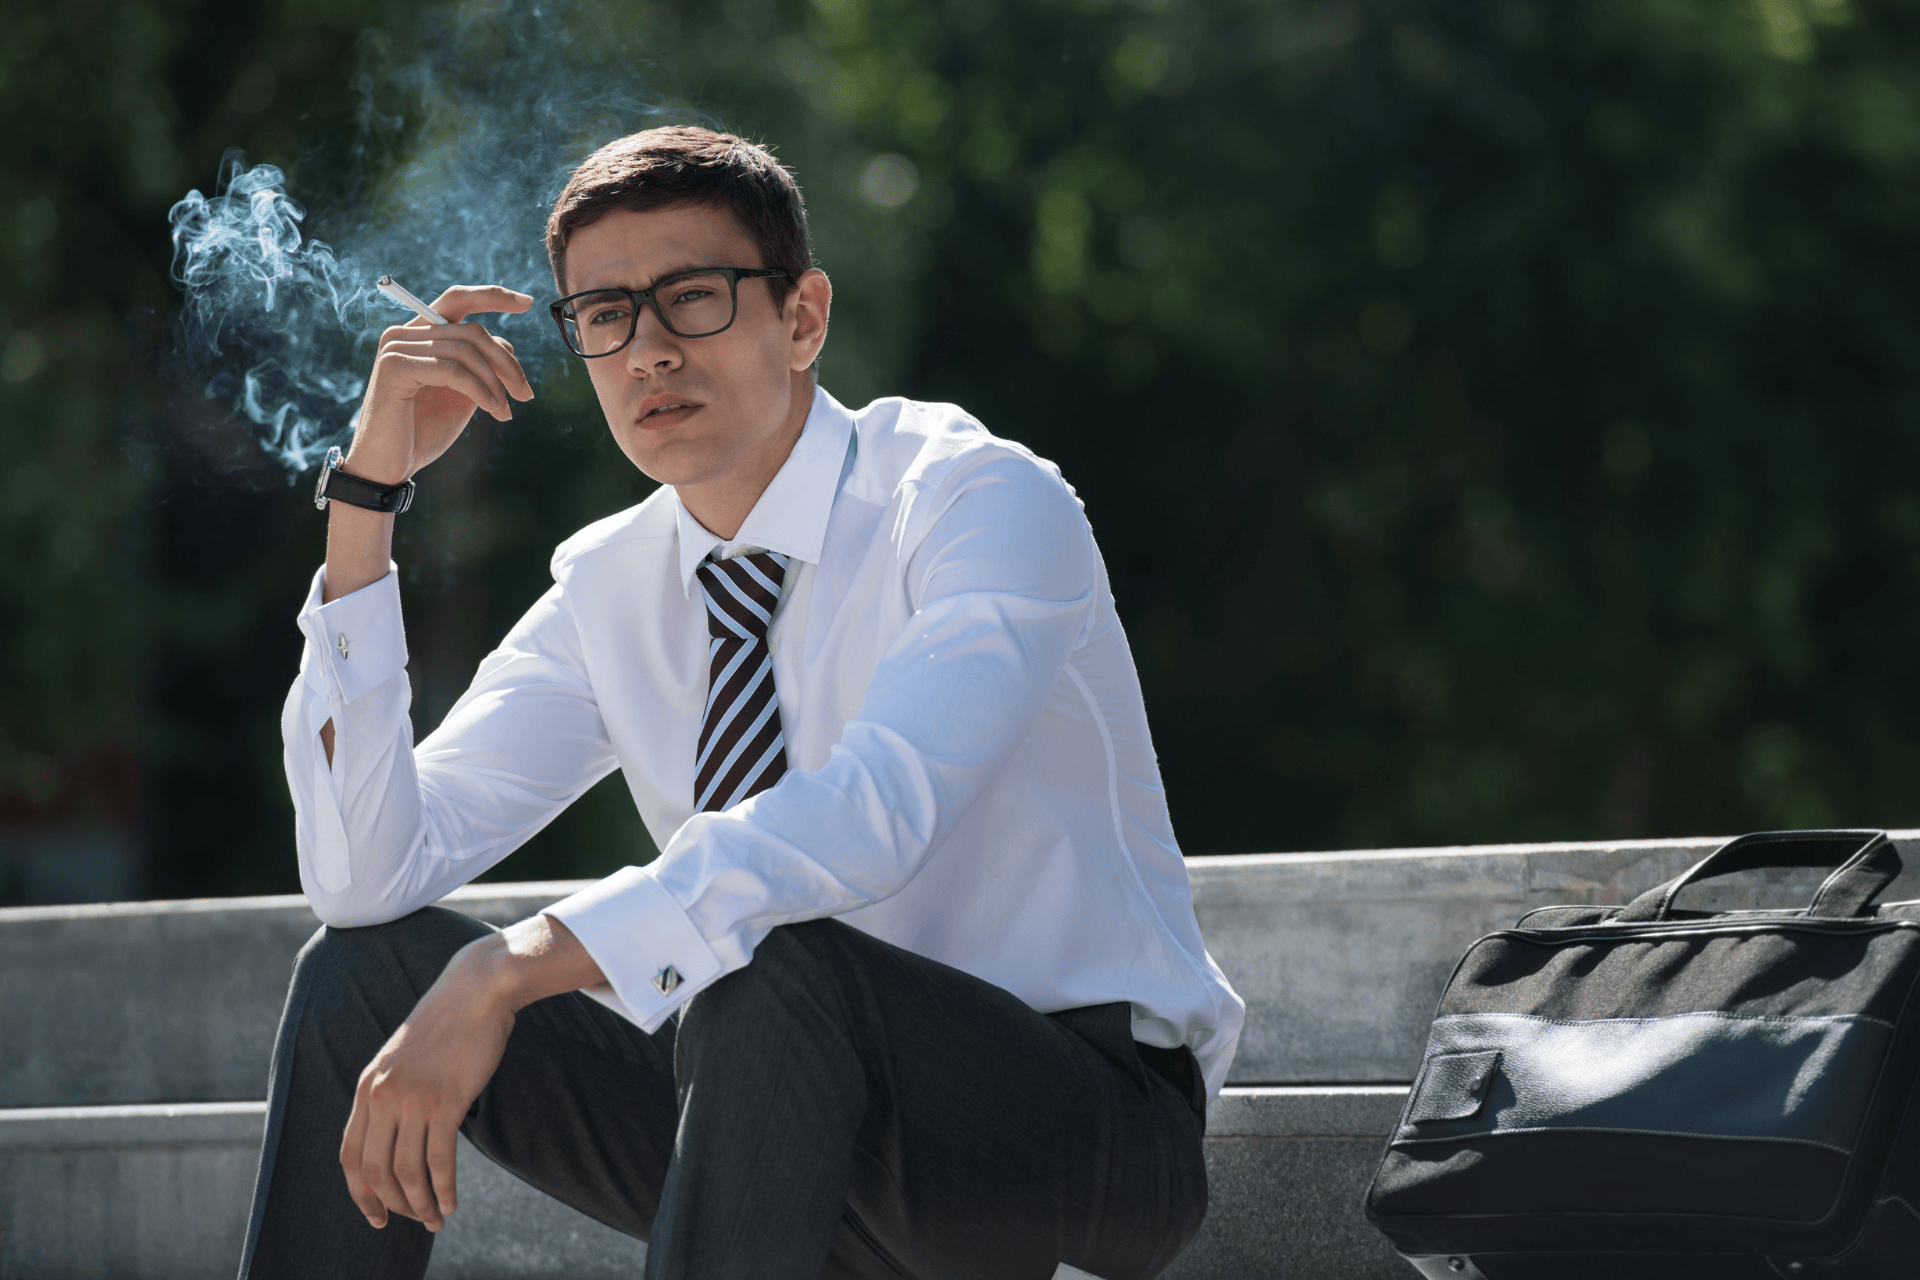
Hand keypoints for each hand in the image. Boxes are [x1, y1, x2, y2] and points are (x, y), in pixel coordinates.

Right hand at [319, 285, 535, 608]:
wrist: (388, 467)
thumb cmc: (424, 431)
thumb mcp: (462, 393)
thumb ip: (480, 365)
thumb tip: (508, 344)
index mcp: (418, 334)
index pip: (458, 299)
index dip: (493, 296)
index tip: (527, 302)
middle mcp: (403, 333)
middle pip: (472, 330)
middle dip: (506, 362)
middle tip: (526, 393)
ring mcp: (396, 348)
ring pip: (466, 351)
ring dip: (496, 383)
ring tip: (507, 411)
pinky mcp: (395, 368)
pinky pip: (454, 371)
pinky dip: (482, 391)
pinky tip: (496, 412)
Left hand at [336, 914, 605, 1230]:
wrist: (476, 990)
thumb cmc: (447, 1023)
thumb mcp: (403, 1058)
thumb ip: (392, 1092)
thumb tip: (396, 1135)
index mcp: (367, 1087)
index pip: (350, 1155)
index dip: (360, 1193)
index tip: (376, 1214)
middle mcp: (382, 1096)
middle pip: (375, 1170)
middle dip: (392, 1204)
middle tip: (412, 1221)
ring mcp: (412, 1099)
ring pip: (406, 1171)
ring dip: (420, 1204)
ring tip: (434, 1220)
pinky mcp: (445, 1101)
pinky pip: (438, 1160)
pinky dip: (443, 1189)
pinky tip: (451, 1204)